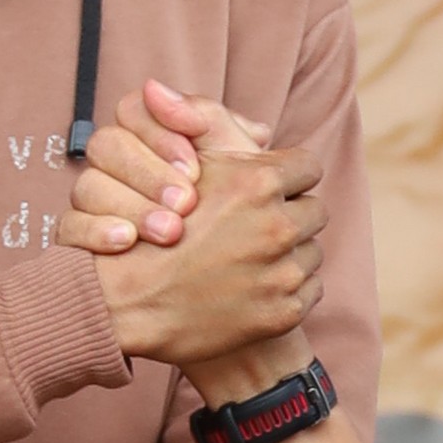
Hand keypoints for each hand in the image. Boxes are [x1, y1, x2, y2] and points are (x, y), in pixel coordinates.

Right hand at [58, 86, 318, 370]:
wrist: (128, 303)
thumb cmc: (150, 225)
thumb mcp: (181, 164)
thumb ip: (220, 133)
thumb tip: (262, 129)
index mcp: (259, 183)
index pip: (308, 167)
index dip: (289, 176)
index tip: (273, 187)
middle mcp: (277, 227)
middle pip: (314, 211)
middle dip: (291, 214)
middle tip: (258, 226)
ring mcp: (283, 274)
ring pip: (312, 252)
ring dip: (290, 253)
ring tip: (250, 258)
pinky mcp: (284, 312)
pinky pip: (309, 289)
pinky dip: (287, 288)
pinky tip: (252, 287)